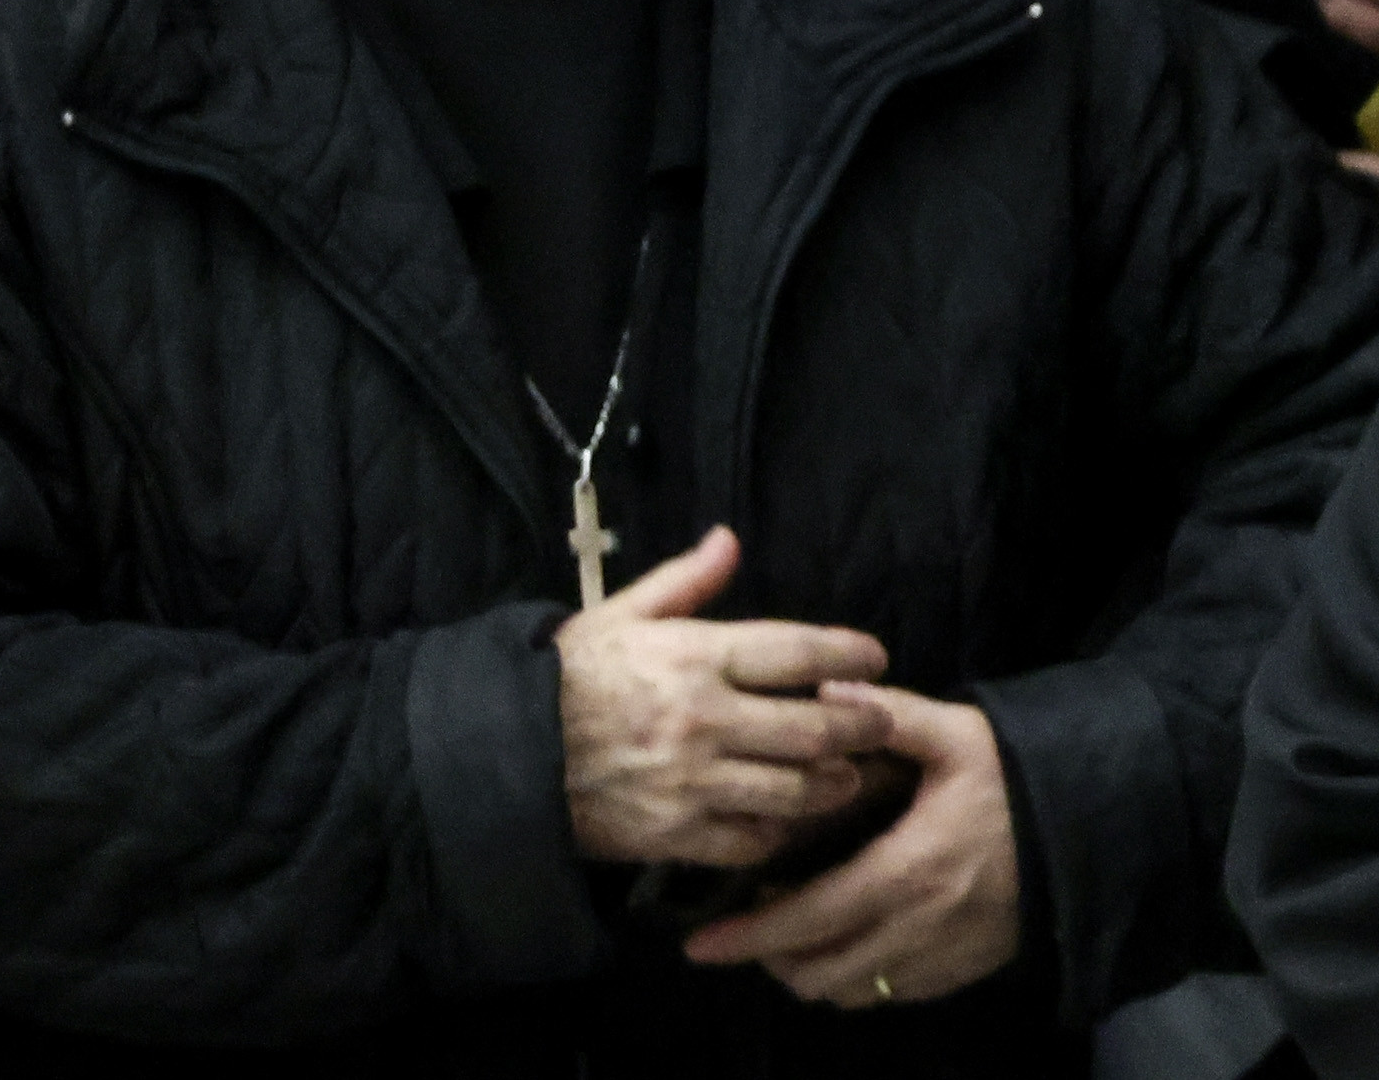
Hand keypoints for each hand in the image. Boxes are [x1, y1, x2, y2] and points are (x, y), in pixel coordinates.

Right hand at [555, 527, 891, 869]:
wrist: (496, 755)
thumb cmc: (563, 679)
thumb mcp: (619, 615)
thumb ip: (685, 582)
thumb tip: (729, 539)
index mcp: (695, 657)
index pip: (797, 650)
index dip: (848, 652)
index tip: (876, 657)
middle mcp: (703, 719)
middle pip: (813, 725)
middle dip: (862, 724)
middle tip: (882, 722)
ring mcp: (691, 781)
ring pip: (793, 788)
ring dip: (832, 782)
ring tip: (848, 774)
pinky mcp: (672, 835)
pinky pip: (748, 839)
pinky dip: (778, 831)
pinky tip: (791, 820)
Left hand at [685, 685, 1021, 1007]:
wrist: (1096, 824)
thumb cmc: (1019, 777)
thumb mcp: (960, 734)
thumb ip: (892, 716)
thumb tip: (826, 692)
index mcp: (906, 870)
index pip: (807, 920)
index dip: (747, 938)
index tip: (700, 945)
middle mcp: (918, 927)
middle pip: (817, 971)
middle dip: (768, 960)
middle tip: (748, 929)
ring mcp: (942, 956)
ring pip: (850, 991)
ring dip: (811, 972)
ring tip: (798, 935)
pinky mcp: (964, 970)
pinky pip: (890, 993)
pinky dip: (858, 979)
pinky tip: (855, 941)